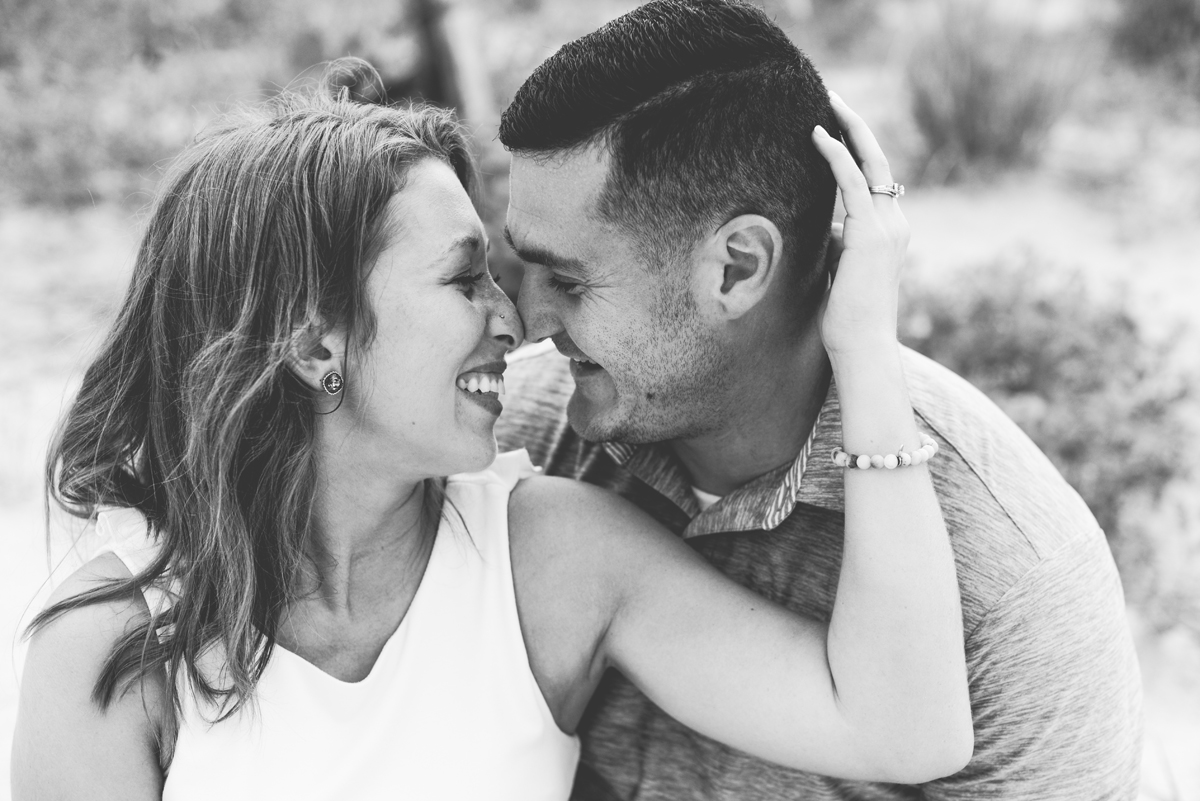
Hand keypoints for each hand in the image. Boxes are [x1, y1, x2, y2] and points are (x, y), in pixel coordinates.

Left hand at [812, 93, 909, 361]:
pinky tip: (819, 136)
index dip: (857, 150)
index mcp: (891, 232)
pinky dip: (836, 156)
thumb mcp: (841, 272)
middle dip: (857, 128)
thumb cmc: (847, 319)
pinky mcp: (870, 234)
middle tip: (834, 99)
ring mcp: (888, 227)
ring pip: (870, 164)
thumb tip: (829, 227)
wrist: (862, 347)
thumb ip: (840, 244)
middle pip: (878, 162)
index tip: (836, 127)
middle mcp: (896, 224)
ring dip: (848, 130)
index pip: (876, 180)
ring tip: (827, 104)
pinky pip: (852, 182)